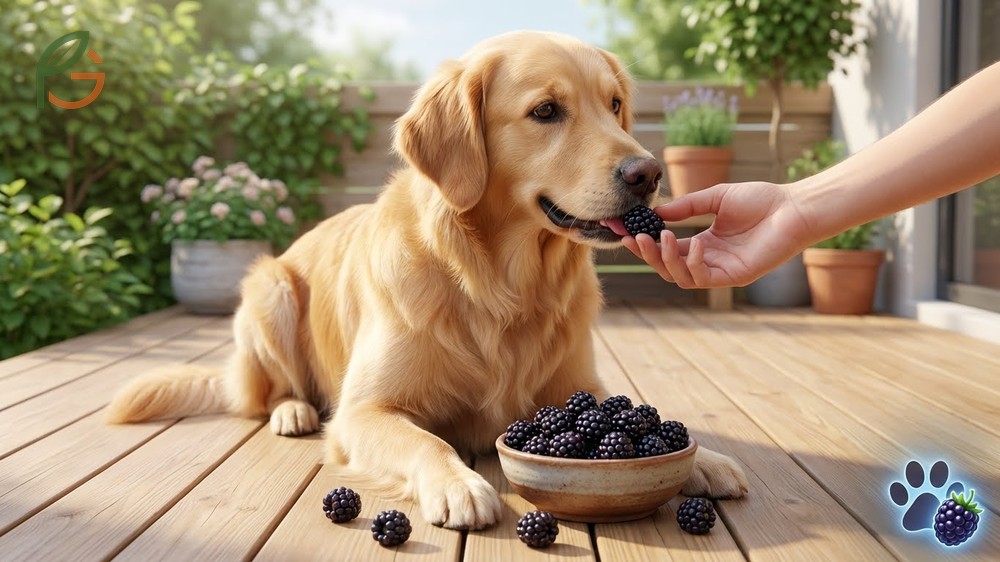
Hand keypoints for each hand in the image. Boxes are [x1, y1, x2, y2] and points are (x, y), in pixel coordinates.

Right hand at [622, 182, 811, 287]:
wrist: (793, 207)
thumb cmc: (762, 200)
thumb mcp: (715, 197)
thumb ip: (687, 206)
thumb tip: (656, 212)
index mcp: (705, 244)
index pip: (668, 250)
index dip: (647, 244)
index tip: (627, 231)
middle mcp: (710, 260)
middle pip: (668, 267)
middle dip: (649, 255)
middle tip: (634, 239)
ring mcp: (721, 270)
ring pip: (681, 277)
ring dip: (667, 260)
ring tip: (663, 238)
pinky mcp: (734, 277)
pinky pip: (703, 278)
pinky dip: (692, 262)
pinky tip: (695, 244)